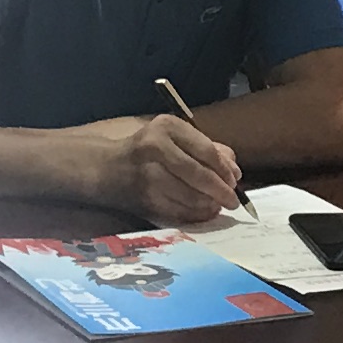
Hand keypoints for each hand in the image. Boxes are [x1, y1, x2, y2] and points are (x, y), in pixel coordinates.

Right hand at [86, 113, 246, 225]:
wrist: (106, 168)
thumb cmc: (147, 151)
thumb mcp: (173, 137)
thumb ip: (206, 147)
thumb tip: (234, 169)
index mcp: (167, 127)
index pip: (206, 150)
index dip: (225, 169)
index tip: (236, 181)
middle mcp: (155, 148)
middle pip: (199, 175)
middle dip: (221, 191)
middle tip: (233, 201)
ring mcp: (148, 175)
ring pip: (190, 196)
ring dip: (209, 205)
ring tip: (217, 206)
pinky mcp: (144, 199)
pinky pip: (178, 211)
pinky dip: (195, 215)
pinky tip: (202, 213)